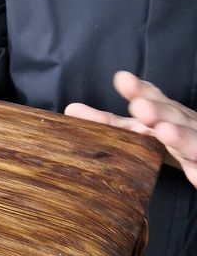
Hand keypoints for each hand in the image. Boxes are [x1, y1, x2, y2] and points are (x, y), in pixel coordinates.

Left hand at [65, 71, 196, 186]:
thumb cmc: (171, 140)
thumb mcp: (140, 130)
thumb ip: (109, 122)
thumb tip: (71, 109)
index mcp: (167, 115)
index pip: (154, 100)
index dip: (140, 91)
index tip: (122, 79)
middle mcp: (185, 126)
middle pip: (172, 116)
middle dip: (158, 110)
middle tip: (139, 106)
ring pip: (193, 141)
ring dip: (180, 136)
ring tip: (164, 131)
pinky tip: (195, 176)